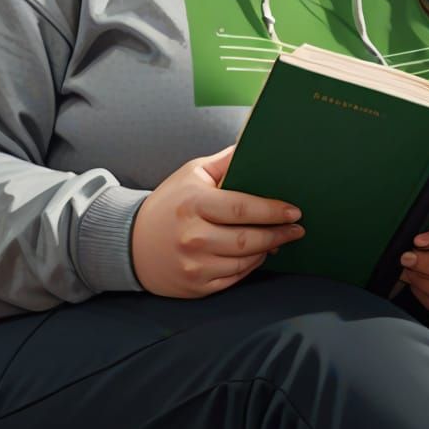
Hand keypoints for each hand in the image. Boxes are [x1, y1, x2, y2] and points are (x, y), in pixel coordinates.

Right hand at [131, 144, 305, 298]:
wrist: (131, 243)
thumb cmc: (170, 203)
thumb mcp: (192, 173)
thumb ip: (226, 160)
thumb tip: (255, 142)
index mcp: (194, 204)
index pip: (242, 209)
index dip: (272, 211)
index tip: (294, 211)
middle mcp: (193, 237)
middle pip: (248, 239)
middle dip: (279, 234)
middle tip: (297, 228)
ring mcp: (194, 265)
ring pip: (244, 262)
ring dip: (267, 250)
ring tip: (280, 239)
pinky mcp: (196, 286)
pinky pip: (234, 278)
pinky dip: (250, 267)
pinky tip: (258, 254)